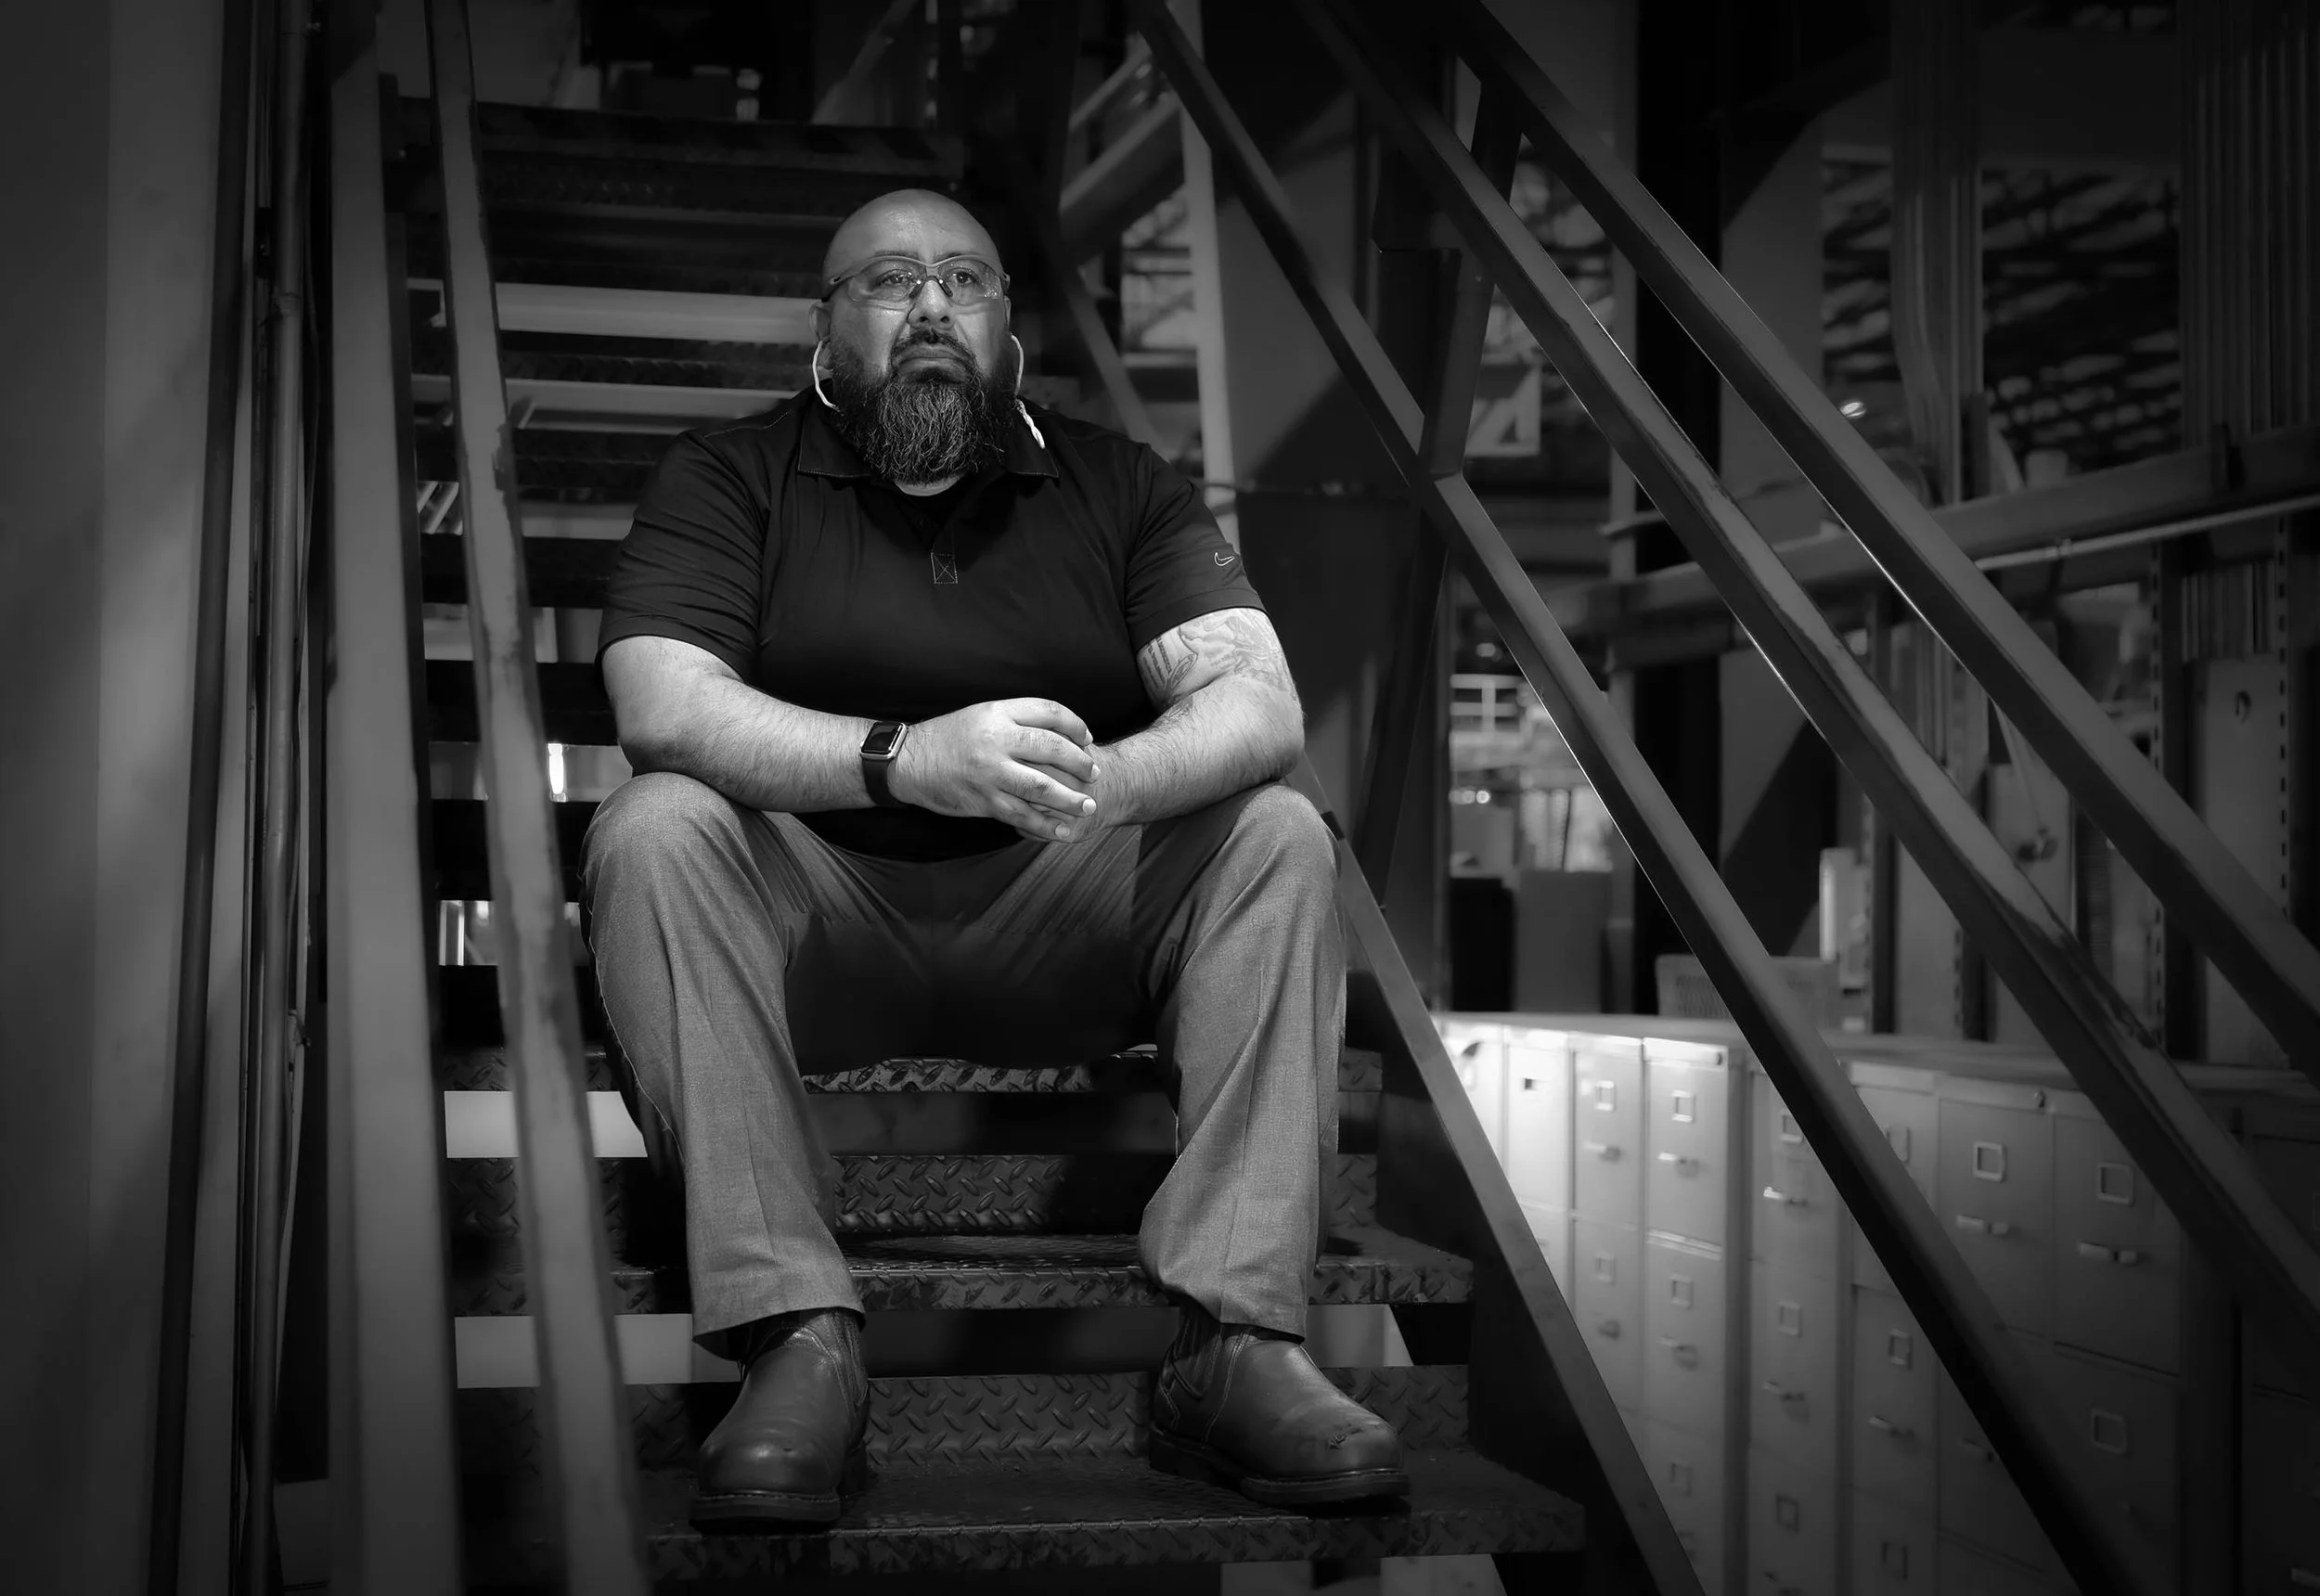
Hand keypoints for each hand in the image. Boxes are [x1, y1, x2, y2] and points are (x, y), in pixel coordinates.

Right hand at [888, 698, 1101, 836]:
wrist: (908, 761)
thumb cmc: (948, 738)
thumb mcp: (981, 715)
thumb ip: (1015, 720)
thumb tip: (1057, 732)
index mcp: (998, 712)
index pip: (1049, 712)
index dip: (1075, 725)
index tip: (1087, 738)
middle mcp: (996, 738)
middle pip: (1052, 747)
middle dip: (1079, 762)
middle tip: (1095, 773)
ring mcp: (990, 771)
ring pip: (1041, 785)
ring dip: (1070, 799)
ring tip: (1089, 807)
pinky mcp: (984, 799)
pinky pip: (1021, 814)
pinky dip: (1044, 825)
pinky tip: (1062, 831)